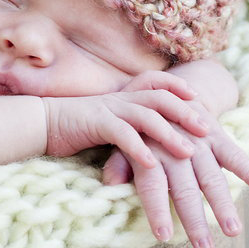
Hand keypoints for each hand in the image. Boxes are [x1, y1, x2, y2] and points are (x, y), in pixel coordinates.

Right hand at [42, 89, 207, 166]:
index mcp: (125, 95)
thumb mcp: (108, 121)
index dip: (179, 87)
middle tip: (206, 128)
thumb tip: (152, 138)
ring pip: (146, 115)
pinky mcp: (95, 124)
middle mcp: (121, 98)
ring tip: (188, 151)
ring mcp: (109, 109)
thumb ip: (129, 123)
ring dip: (169, 134)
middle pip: (160, 98)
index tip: (198, 97)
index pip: (157, 83)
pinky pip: (122, 134)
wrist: (42, 123)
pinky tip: (151, 164)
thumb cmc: (77, 126)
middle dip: (185, 112)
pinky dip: (138, 149)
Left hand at [103, 82, 248, 247]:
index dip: (156, 210)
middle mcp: (175, 148)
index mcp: (150, 152)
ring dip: (223, 204)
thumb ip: (120, 161)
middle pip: (185, 188)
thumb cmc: (143, 127)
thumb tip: (110, 184)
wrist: (169, 91)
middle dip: (195, 219)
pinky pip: (234, 153)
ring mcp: (199, 141)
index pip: (151, 185)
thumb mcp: (126, 139)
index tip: (162, 236)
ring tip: (233, 231)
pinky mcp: (217, 134)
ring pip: (212, 176)